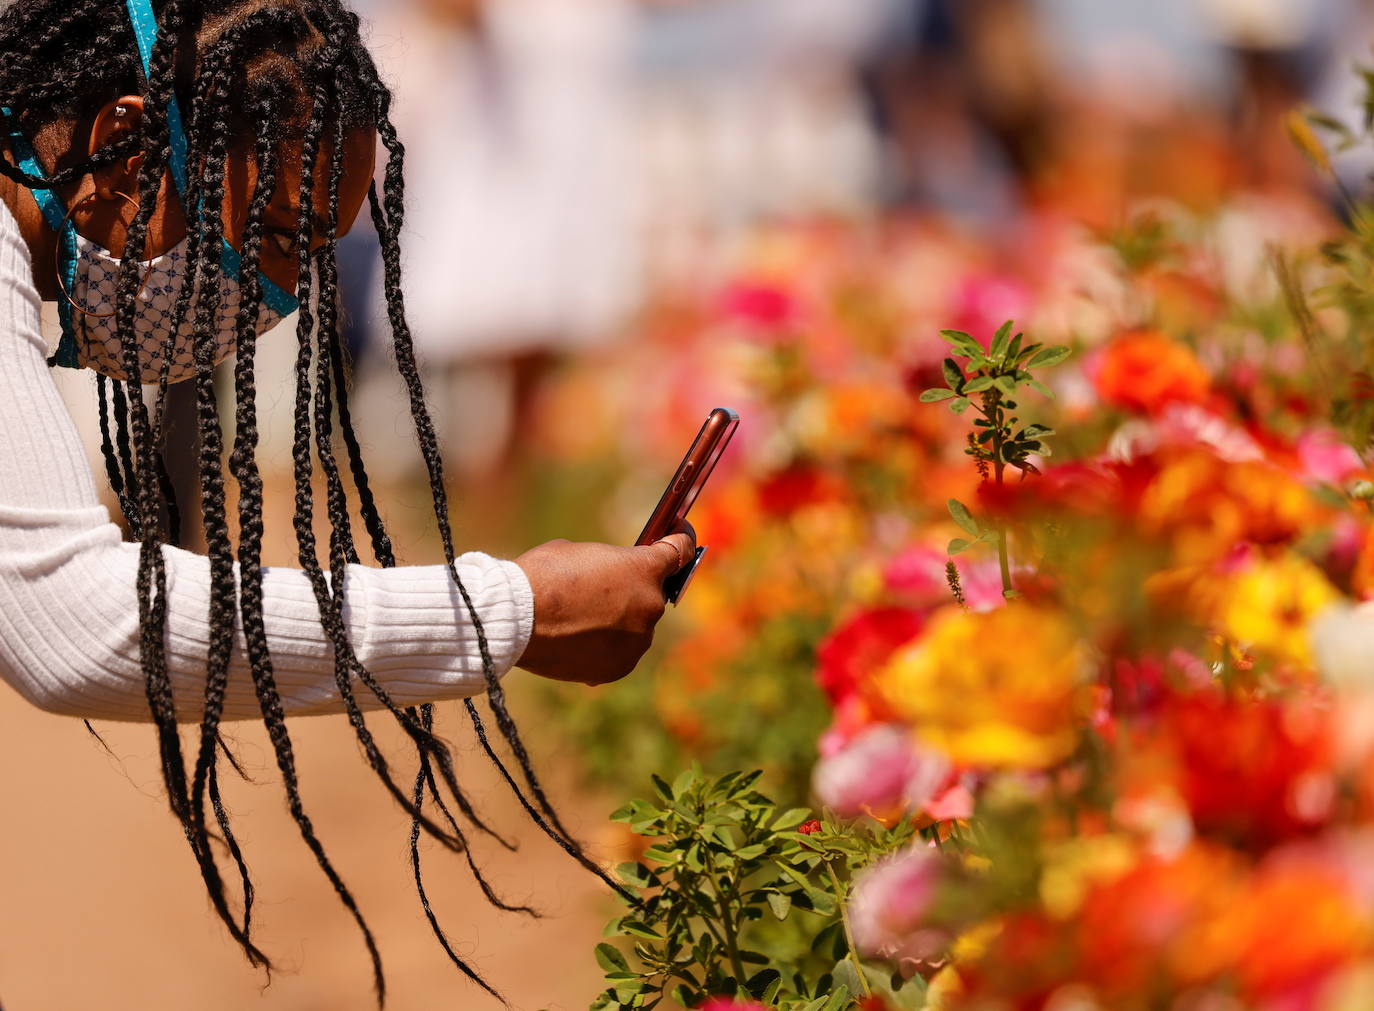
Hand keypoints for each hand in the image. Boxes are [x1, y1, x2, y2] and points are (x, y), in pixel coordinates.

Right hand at [512, 522, 695, 685]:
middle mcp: (650, 605)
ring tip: (583, 618)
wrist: (516, 620)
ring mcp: (637, 641)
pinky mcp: (619, 668)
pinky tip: (580, 640)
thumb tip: (612, 577)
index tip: (677, 538)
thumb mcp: (579, 553)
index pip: (680, 551)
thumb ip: (608, 565)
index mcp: (645, 569)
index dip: (679, 541)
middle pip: (652, 593)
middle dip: (634, 588)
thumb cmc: (542, 576)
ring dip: (620, 620)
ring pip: (636, 626)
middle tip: (605, 587)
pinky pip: (619, 652)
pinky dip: (605, 646)